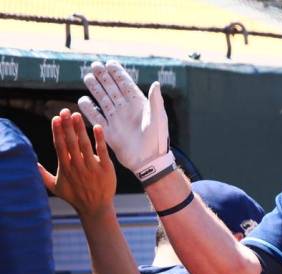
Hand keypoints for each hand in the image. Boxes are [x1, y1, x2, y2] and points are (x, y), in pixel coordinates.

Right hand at [38, 109, 115, 216]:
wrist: (95, 208)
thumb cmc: (75, 196)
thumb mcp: (55, 187)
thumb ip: (43, 175)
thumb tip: (31, 164)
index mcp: (65, 168)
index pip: (60, 146)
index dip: (58, 132)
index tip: (56, 118)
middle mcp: (77, 166)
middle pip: (71, 143)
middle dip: (67, 126)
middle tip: (65, 111)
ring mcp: (91, 167)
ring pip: (84, 145)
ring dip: (80, 129)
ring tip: (77, 116)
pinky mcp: (105, 169)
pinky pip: (102, 152)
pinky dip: (100, 139)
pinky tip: (97, 127)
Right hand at [78, 60, 168, 175]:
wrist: (149, 161)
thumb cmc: (157, 140)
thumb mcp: (158, 119)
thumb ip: (156, 101)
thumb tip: (156, 83)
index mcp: (139, 105)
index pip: (126, 85)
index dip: (118, 74)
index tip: (109, 63)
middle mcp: (126, 110)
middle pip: (112, 90)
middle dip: (104, 77)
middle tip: (95, 65)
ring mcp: (117, 120)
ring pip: (103, 101)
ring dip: (96, 89)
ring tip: (88, 77)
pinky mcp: (108, 132)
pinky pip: (96, 118)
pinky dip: (89, 110)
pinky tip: (82, 100)